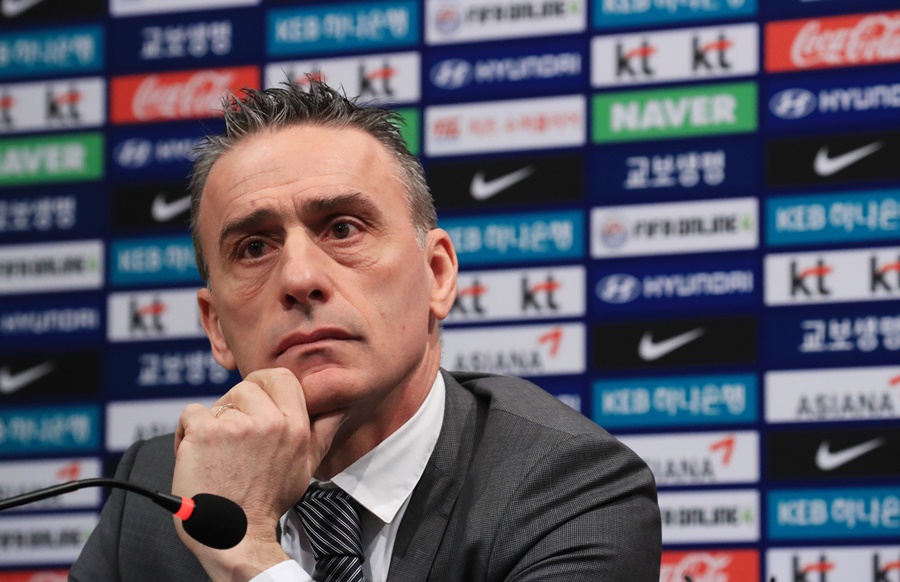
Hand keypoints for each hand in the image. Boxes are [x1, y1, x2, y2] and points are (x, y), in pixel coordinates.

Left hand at [172, 368, 346, 580]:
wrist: (233, 535)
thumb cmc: (267, 502)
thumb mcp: (306, 466)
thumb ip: (323, 432)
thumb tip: (340, 408)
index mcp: (296, 427)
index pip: (281, 377)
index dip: (263, 384)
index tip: (253, 403)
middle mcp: (270, 422)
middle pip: (245, 387)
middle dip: (234, 408)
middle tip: (232, 439)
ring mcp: (236, 426)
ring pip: (217, 404)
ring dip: (211, 423)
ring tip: (215, 453)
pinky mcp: (205, 432)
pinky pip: (191, 414)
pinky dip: (186, 432)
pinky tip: (196, 455)